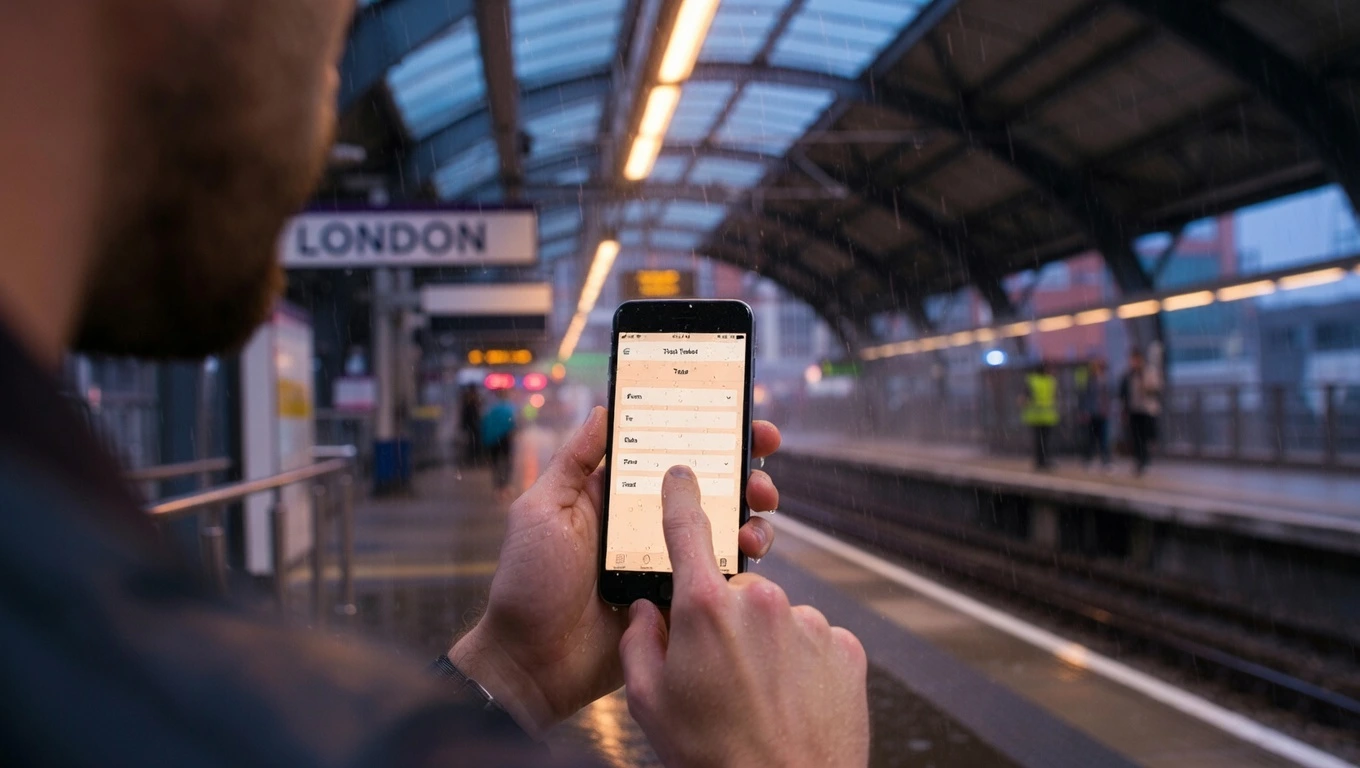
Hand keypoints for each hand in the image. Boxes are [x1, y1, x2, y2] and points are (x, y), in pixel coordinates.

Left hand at [449, 407, 782, 736]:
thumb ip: (574, 463)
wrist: (532, 663)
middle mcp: (647, 525)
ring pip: (724, 530)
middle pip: (709, 489)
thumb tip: (603, 410)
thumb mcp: (541, 510)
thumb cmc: (526, 584)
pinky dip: (743, 562)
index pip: (668, 454)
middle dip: (744, 473)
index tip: (739, 415)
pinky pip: (720, 576)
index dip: (706, 433)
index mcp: (617, 496)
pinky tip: (748, 556)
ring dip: (751, 518)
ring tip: (756, 519)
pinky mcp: (680, 600)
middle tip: (760, 471)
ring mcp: (667, 563)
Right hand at [619, 467, 868, 767]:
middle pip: (734, 593)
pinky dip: (801, 665)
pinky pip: (814, 643)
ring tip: (757, 701)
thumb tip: (646, 612)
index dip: (680, 497)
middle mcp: (761, 602)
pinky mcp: (845, 647)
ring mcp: (809, 622)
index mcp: (705, 608)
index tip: (681, 475)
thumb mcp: (648, 701)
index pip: (686, 530)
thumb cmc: (711, 756)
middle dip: (724, 624)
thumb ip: (639, 641)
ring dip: (764, 648)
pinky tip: (789, 704)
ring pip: (776, 620)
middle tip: (718, 676)